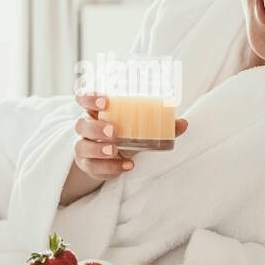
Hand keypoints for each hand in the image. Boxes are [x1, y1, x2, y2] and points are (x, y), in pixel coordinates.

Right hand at [59, 93, 188, 204]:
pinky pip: (93, 166)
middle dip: (96, 126)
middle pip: (81, 124)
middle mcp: (86, 127)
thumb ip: (160, 125)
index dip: (89, 97)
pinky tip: (127, 166)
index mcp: (96, 111)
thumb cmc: (124, 136)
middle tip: (115, 130)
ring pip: (82, 146)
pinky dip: (110, 167)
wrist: (110, 159)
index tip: (105, 101)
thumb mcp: (139, 129)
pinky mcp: (87, 164)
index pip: (83, 98)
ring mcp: (84, 146)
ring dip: (99, 148)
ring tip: (115, 150)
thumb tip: (183, 122)